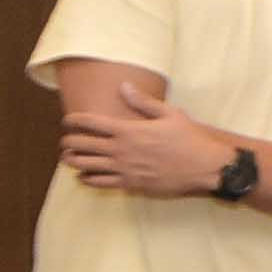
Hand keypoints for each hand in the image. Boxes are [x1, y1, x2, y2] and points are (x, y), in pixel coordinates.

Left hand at [59, 74, 238, 199]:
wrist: (205, 167)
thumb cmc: (190, 139)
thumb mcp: (170, 114)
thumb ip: (143, 102)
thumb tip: (124, 87)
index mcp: (129, 130)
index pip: (91, 122)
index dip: (74, 120)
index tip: (68, 119)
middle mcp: (121, 150)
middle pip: (82, 144)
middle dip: (69, 141)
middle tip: (66, 139)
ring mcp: (124, 169)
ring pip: (86, 165)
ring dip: (73, 160)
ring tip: (68, 157)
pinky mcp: (131, 184)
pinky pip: (100, 183)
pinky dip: (87, 179)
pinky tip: (83, 176)